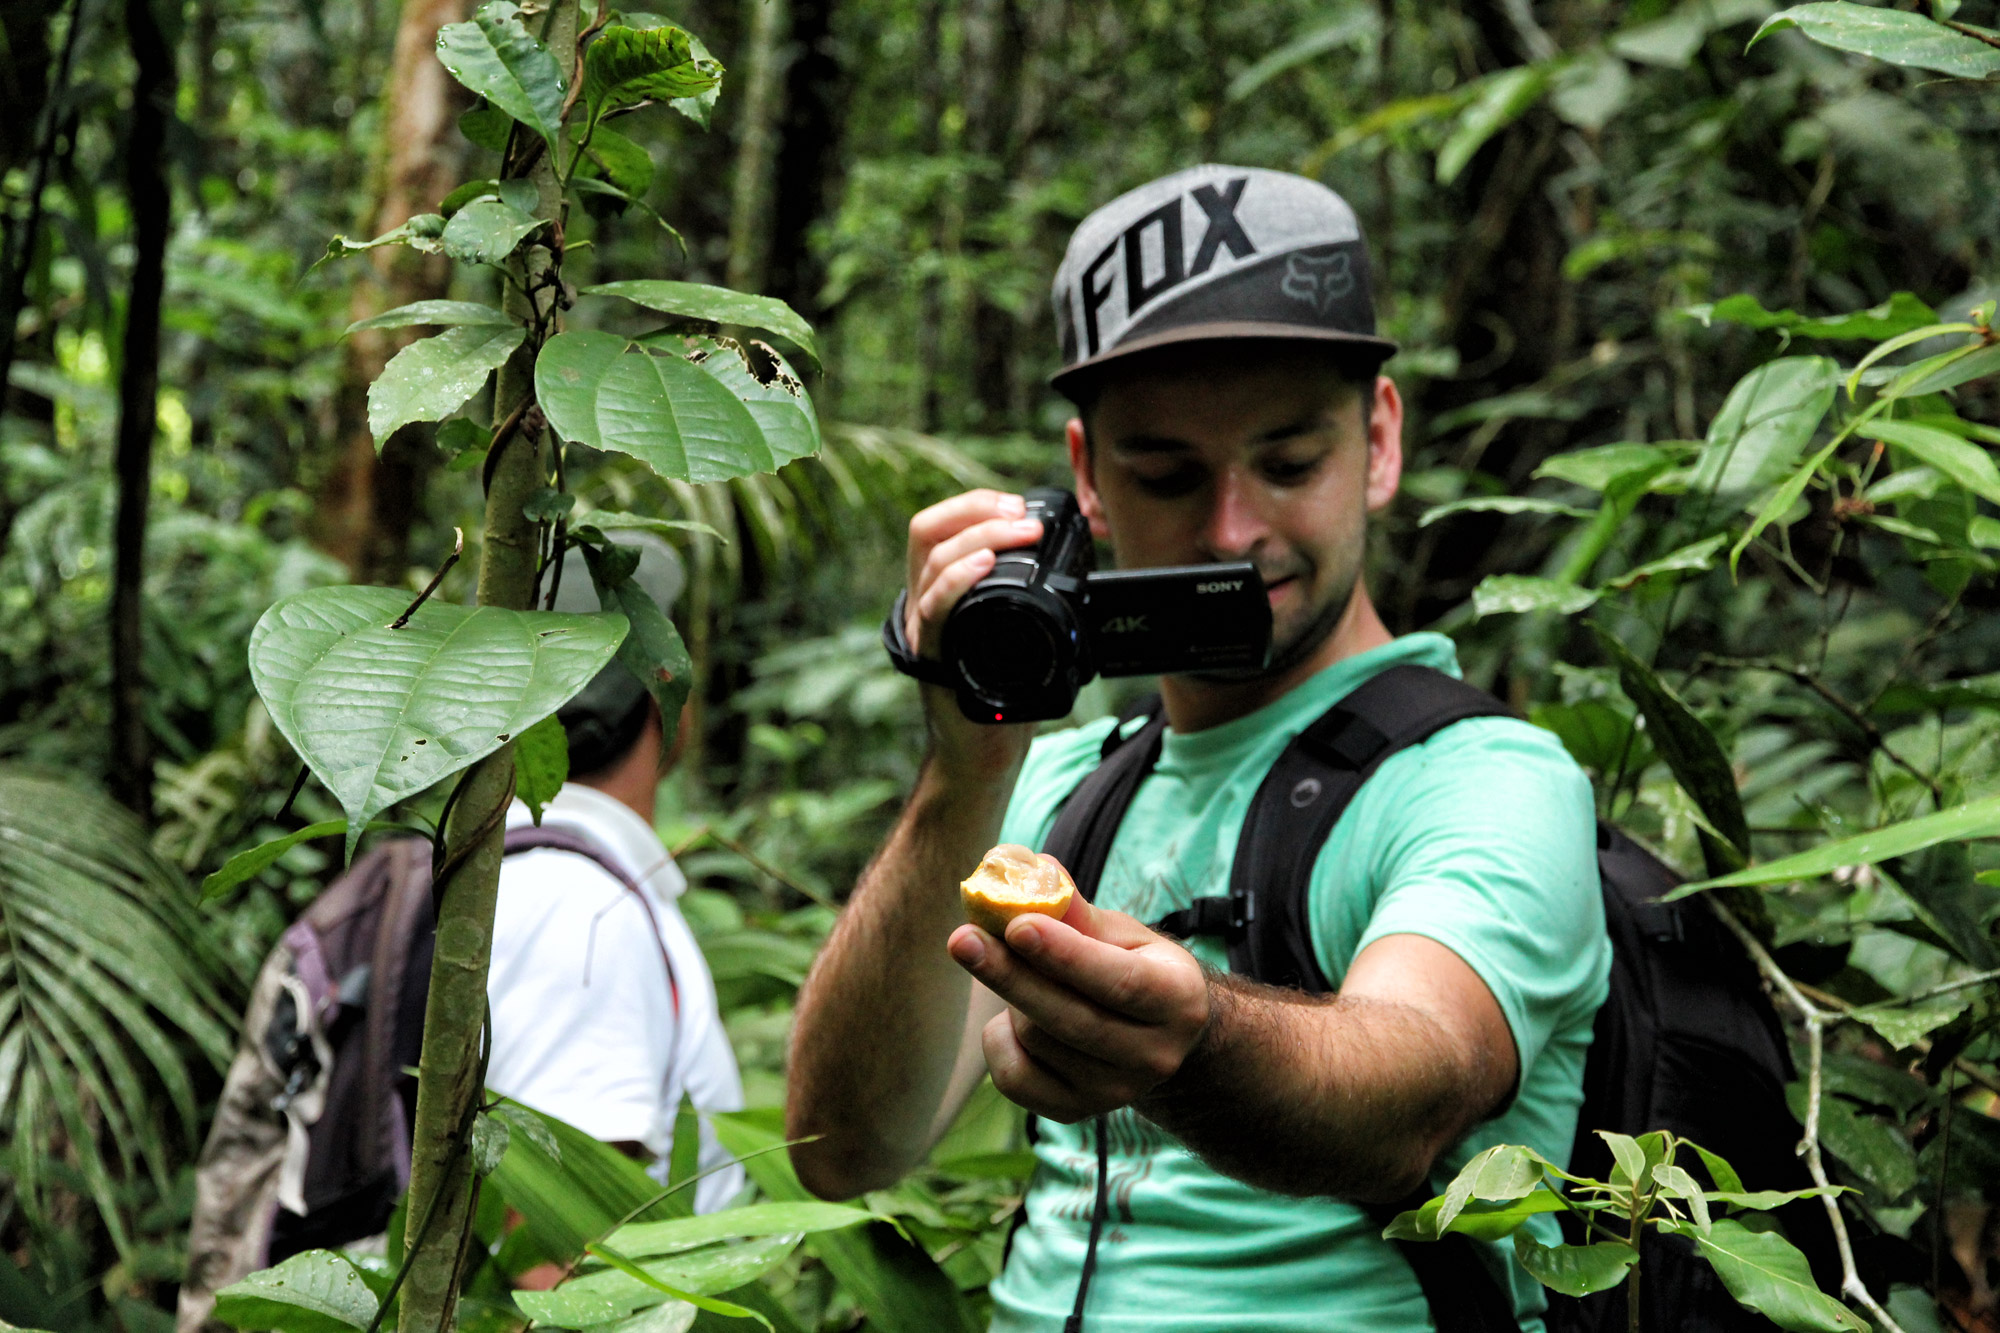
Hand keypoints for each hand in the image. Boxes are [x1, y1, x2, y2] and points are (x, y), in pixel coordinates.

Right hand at [904, 489, 1043, 774]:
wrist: (984, 758)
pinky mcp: (936, 659)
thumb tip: (1078, 569)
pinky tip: (983, 565)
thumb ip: (1029, 602)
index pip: (938, 527)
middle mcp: (924, 605)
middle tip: (1022, 516)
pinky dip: (957, 581)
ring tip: (1019, 531)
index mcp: (940, 593)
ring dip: (980, 536)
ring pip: (932, 561)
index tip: (1016, 505)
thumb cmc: (1002, 701)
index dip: (973, 504)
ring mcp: (927, 631)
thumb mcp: (1018, 638)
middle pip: (927, 531)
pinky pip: (935, 609)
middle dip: (976, 510)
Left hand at [946, 893, 1211, 1122]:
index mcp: (1178, 1000)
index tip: (1017, 925)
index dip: (1065, 955)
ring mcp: (1117, 1092)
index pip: (1119, 982)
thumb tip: (1033, 868)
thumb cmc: (1131, 967)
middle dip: (1011, 975)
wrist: (1154, 1037)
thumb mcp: (1119, 934)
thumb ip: (1076, 911)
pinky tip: (1012, 1019)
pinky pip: (1015, 1078)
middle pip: (1070, 1019)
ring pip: (1037, 1041)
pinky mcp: (1078, 1112)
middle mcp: (1155, 1056)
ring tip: (1021, 975)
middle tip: (962, 939)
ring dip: (1012, 999)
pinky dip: (1000, 1041)